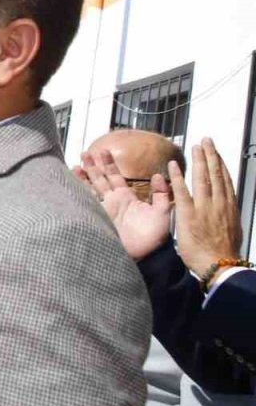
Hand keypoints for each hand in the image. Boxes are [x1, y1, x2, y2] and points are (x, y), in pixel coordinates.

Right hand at [76, 150, 171, 260]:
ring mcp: (102, 210)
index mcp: (126, 198)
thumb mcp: (162, 213)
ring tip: (76, 164)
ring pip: (90, 189)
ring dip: (83, 177)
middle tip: (86, 152)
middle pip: (100, 179)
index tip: (103, 151)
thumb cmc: (154, 237)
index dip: (109, 164)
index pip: (116, 176)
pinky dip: (78, 193)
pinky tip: (70, 184)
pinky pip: (85, 202)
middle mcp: (112, 202)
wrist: (143, 256)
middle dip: (93, 166)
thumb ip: (161, 194)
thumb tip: (157, 175)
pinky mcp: (96, 218)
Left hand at [170, 138, 242, 277]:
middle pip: (216, 174)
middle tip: (206, 141)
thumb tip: (226, 211)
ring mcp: (204, 207)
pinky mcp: (188, 214)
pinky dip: (177, 177)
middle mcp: (218, 203)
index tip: (216, 154)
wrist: (219, 264)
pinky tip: (173, 166)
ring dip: (199, 160)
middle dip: (211, 156)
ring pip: (203, 178)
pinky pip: (181, 191)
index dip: (221, 165)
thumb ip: (227, 216)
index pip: (225, 181)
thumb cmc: (223, 252)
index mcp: (229, 207)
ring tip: (196, 146)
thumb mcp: (232, 230)